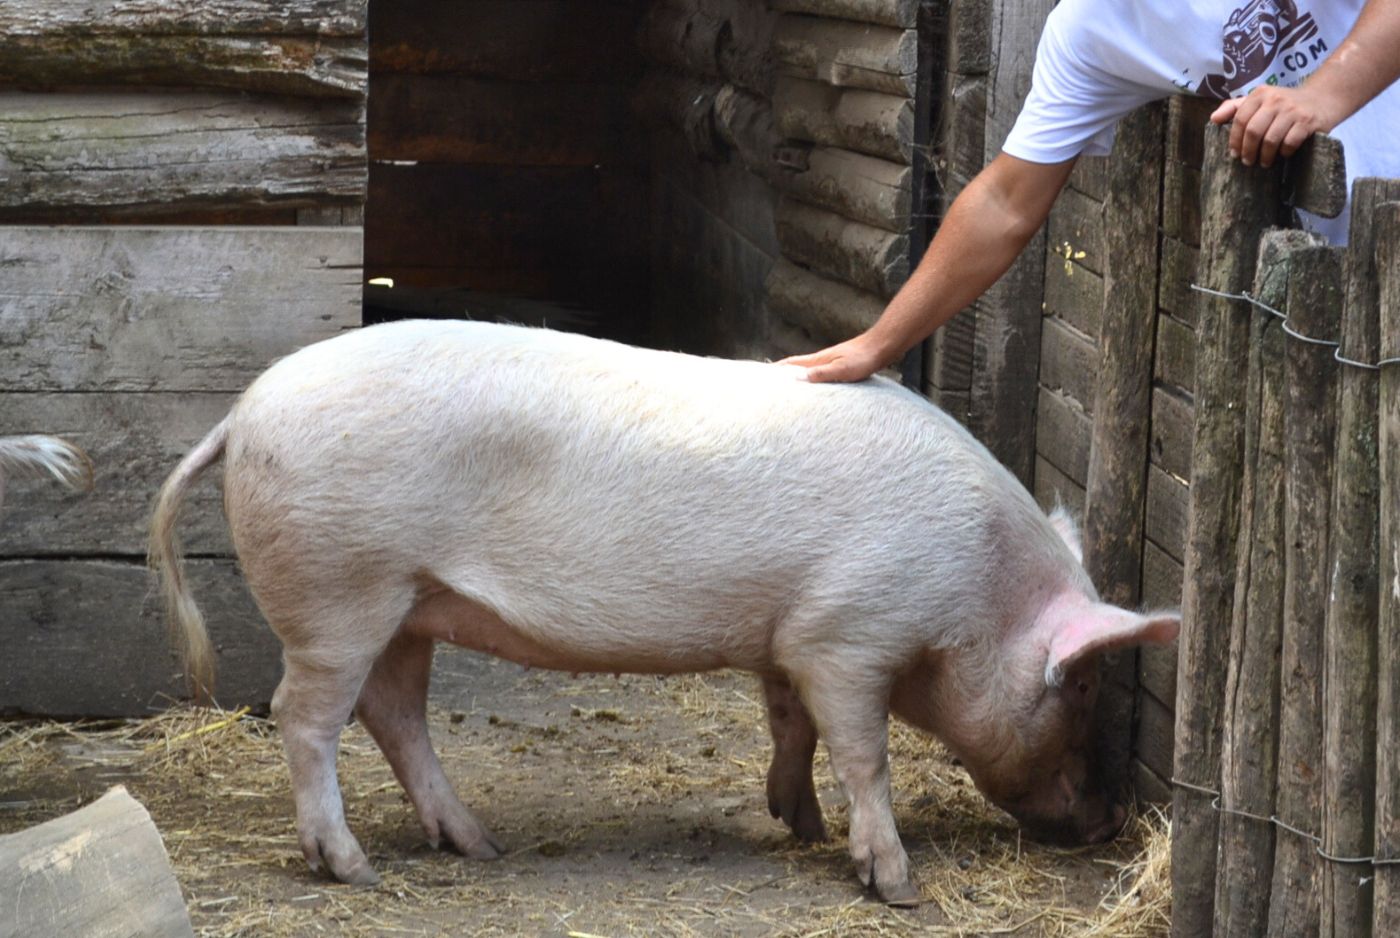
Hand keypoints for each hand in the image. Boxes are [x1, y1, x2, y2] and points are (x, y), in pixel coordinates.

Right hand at [777, 333, 891, 382]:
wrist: (882, 347)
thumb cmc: (864, 359)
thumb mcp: (842, 369)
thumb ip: (822, 374)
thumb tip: (798, 379)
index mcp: (819, 359)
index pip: (791, 363)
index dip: (776, 369)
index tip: (761, 375)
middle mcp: (822, 359)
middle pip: (797, 366)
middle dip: (782, 373)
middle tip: (769, 383)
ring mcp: (831, 361)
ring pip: (808, 370)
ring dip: (796, 376)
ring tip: (788, 387)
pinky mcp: (841, 365)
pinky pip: (820, 374)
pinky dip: (812, 379)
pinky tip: (815, 386)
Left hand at [1210, 84, 1339, 167]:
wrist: (1323, 98)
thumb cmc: (1285, 104)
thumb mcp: (1261, 99)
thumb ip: (1235, 107)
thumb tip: (1213, 118)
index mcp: (1261, 94)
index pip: (1240, 119)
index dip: (1234, 140)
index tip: (1234, 154)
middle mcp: (1276, 99)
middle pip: (1253, 131)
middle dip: (1248, 151)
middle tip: (1248, 162)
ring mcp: (1293, 110)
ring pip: (1270, 140)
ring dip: (1265, 156)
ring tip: (1264, 162)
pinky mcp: (1308, 121)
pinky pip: (1289, 143)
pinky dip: (1283, 152)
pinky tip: (1282, 154)